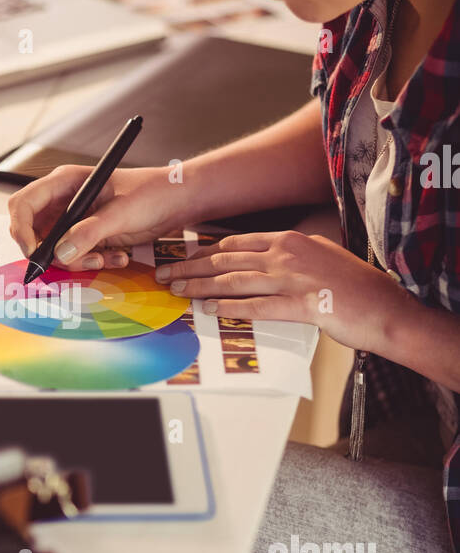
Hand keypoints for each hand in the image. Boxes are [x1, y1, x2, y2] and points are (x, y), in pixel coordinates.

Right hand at [8, 164, 188, 271]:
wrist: (175, 201)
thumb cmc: (151, 193)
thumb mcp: (120, 213)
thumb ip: (90, 233)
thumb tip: (60, 254)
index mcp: (65, 183)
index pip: (24, 204)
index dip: (21, 229)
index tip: (34, 253)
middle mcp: (64, 201)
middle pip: (32, 231)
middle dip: (49, 252)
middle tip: (72, 261)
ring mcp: (74, 220)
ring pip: (54, 250)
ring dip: (76, 261)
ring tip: (106, 258)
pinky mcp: (87, 236)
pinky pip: (75, 256)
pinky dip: (91, 262)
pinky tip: (117, 256)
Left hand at [160, 229, 409, 350]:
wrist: (385, 307)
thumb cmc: (354, 288)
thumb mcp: (320, 257)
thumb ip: (291, 258)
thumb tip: (265, 266)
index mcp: (291, 240)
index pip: (236, 243)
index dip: (204, 252)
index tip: (184, 259)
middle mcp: (287, 253)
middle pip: (226, 260)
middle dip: (192, 268)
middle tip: (167, 276)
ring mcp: (293, 278)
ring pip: (234, 281)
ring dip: (201, 287)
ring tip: (178, 292)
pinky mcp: (300, 305)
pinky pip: (256, 306)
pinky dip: (229, 308)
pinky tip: (209, 312)